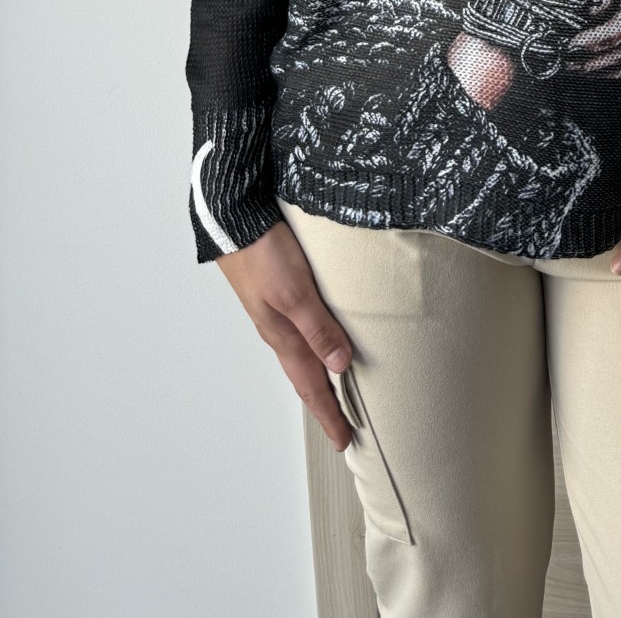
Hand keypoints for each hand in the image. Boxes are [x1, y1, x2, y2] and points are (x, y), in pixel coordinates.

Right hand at [215, 219, 354, 452]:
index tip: (344, 441)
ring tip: (334, 396)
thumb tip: (341, 365)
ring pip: (301, 358)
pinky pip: (299, 336)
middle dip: (324, 405)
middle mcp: (279, 330)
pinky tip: (319, 346)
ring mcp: (276, 314)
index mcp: (283, 336)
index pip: (311, 385)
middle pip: (306, 377)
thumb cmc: (264, 253)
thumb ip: (318, 328)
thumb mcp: (295, 292)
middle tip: (342, 430)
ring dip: (318, 380)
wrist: (234, 221)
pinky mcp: (278, 294)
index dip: (328, 413)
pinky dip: (312, 352)